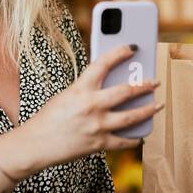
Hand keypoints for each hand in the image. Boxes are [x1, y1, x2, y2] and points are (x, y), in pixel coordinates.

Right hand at [14, 44, 161, 170]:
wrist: (35, 145)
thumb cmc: (48, 118)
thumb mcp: (66, 96)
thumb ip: (87, 90)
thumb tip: (114, 85)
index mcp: (79, 89)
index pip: (103, 63)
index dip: (120, 52)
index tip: (133, 47)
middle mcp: (91, 106)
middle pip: (126, 91)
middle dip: (144, 85)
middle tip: (155, 81)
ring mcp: (97, 126)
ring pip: (132, 116)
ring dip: (149, 110)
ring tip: (158, 105)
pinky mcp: (99, 144)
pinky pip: (124, 141)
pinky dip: (134, 138)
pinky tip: (141, 135)